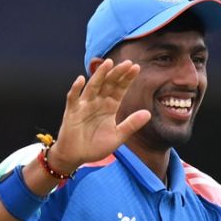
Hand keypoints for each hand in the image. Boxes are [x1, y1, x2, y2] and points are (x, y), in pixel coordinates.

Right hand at [46, 59, 149, 173]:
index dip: (127, 79)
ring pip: (93, 87)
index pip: (120, 89)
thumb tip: (148, 113)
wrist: (76, 156)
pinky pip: (73, 98)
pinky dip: (76, 89)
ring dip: (100, 75)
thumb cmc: (96, 146)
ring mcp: (84, 105)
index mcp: (110, 107)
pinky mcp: (72, 112)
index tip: (137, 68)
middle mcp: (97, 102)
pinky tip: (80, 79)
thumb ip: (131, 125)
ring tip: (108, 63)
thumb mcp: (117, 136)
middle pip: (108, 84)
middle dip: (118, 73)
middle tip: (128, 63)